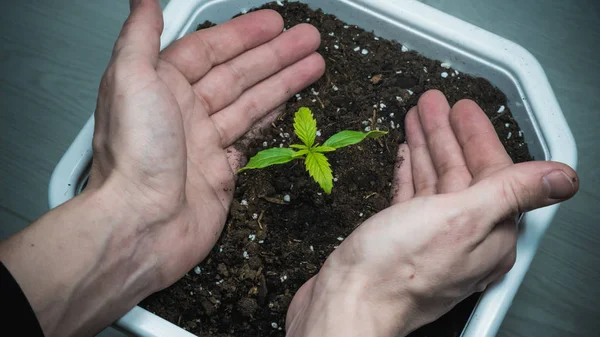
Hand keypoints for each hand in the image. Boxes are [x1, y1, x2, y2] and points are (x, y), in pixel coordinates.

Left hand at [0, 1, 323, 335]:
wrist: (142, 225)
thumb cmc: (134, 155)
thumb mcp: (129, 80)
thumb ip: (140, 36)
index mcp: (162, 85)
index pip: (210, 50)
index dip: (243, 34)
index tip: (275, 23)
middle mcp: (184, 110)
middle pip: (238, 73)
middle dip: (276, 54)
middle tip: (308, 39)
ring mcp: (204, 141)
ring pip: (251, 101)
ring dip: (282, 80)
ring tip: (314, 63)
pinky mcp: (220, 170)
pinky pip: (250, 135)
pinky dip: (271, 116)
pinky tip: (288, 101)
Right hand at [285, 90, 578, 336]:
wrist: (348, 301)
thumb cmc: (397, 270)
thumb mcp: (462, 219)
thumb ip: (512, 192)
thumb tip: (564, 178)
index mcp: (488, 234)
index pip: (493, 173)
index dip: (478, 136)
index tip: (464, 109)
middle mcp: (462, 238)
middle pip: (460, 174)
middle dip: (447, 134)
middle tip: (434, 104)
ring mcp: (429, 239)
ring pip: (433, 183)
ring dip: (425, 147)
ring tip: (416, 117)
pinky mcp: (398, 239)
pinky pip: (410, 197)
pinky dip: (408, 173)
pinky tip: (404, 156)